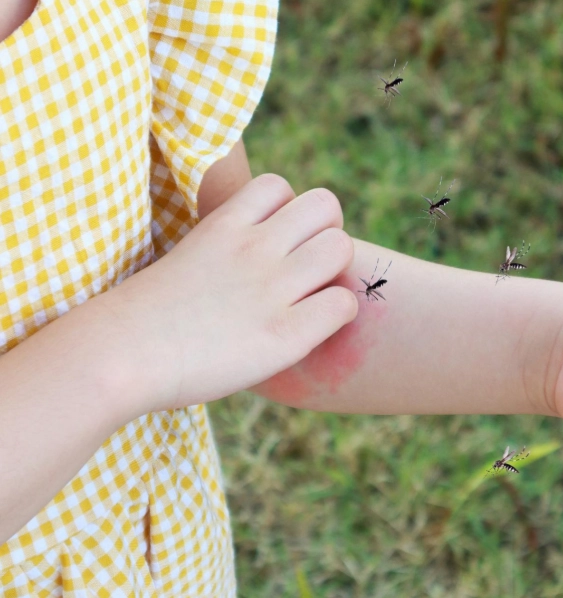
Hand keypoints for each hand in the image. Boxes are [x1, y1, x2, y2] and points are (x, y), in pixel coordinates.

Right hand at [110, 174, 357, 412]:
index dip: (287, 212)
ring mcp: (270, 287)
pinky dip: (338, 312)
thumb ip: (224, 246)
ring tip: (315, 294)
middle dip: (325, 232)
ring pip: (341, 247)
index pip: (279, 185)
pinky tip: (314, 327)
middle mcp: (252, 247)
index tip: (276, 242)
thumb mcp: (187, 256)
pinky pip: (343, 303)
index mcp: (223, 225)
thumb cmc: (146, 316)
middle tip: (309, 268)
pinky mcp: (284, 332)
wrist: (120, 356)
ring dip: (336, 270)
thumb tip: (253, 248)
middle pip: (325, 205)